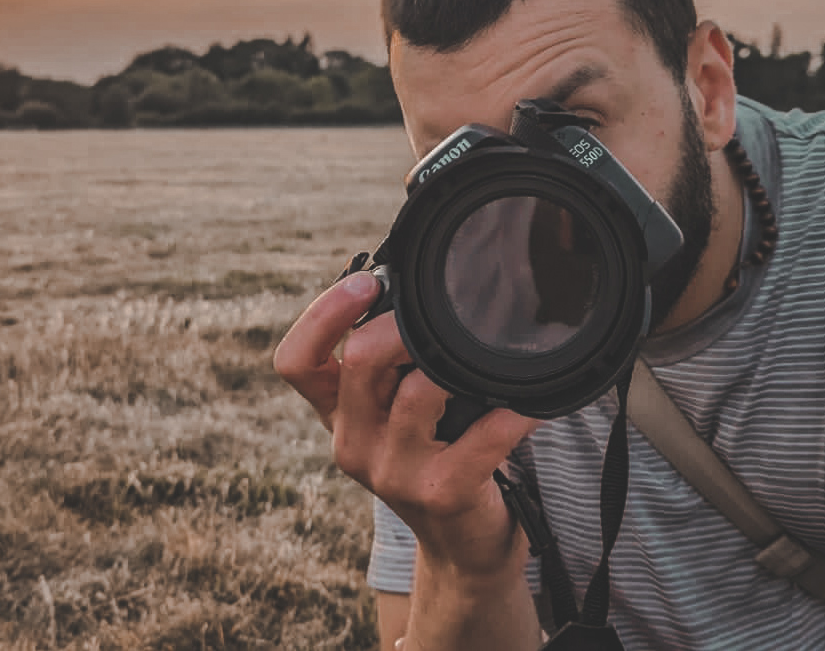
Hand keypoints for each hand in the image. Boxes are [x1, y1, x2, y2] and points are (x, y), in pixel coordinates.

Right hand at [274, 272, 537, 577]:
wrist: (463, 544)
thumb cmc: (435, 453)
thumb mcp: (395, 408)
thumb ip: (389, 358)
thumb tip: (405, 280)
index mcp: (337, 411)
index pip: (296, 361)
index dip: (322, 314)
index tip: (364, 281)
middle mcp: (353, 442)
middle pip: (359, 362)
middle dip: (400, 323)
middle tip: (435, 308)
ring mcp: (393, 472)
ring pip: (418, 392)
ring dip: (455, 364)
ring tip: (483, 351)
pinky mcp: (441, 494)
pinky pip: (482, 439)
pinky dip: (511, 414)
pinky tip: (528, 403)